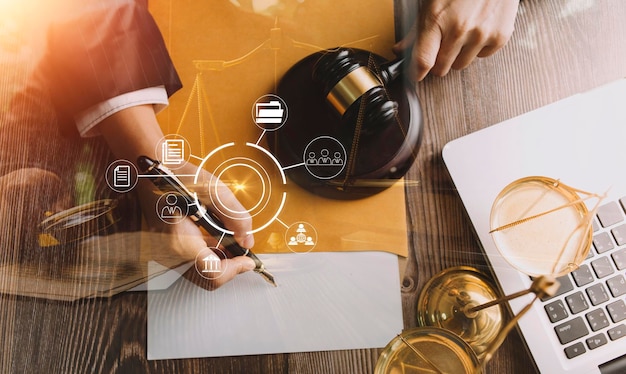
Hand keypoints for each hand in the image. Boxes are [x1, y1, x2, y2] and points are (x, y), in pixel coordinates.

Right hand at [98, 104, 255, 287]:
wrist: (146, 170)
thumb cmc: (175, 175)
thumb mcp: (213, 189)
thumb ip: (235, 216)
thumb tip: (247, 239)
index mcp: (180, 239)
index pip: (213, 272)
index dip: (236, 269)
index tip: (248, 261)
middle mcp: (169, 253)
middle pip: (206, 278)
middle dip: (229, 268)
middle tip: (242, 255)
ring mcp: (164, 254)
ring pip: (198, 273)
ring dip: (218, 263)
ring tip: (231, 245)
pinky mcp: (163, 250)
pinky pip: (188, 263)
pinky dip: (206, 256)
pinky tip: (215, 240)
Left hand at [394, 0, 519, 80]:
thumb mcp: (432, 2)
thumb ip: (416, 29)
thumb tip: (400, 49)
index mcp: (437, 19)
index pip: (423, 61)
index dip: (416, 72)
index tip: (415, 75)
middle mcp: (460, 29)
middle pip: (441, 68)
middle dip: (437, 61)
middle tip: (440, 47)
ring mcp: (481, 34)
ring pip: (461, 65)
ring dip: (457, 56)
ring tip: (461, 34)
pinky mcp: (499, 36)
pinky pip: (482, 57)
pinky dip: (478, 48)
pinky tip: (477, 30)